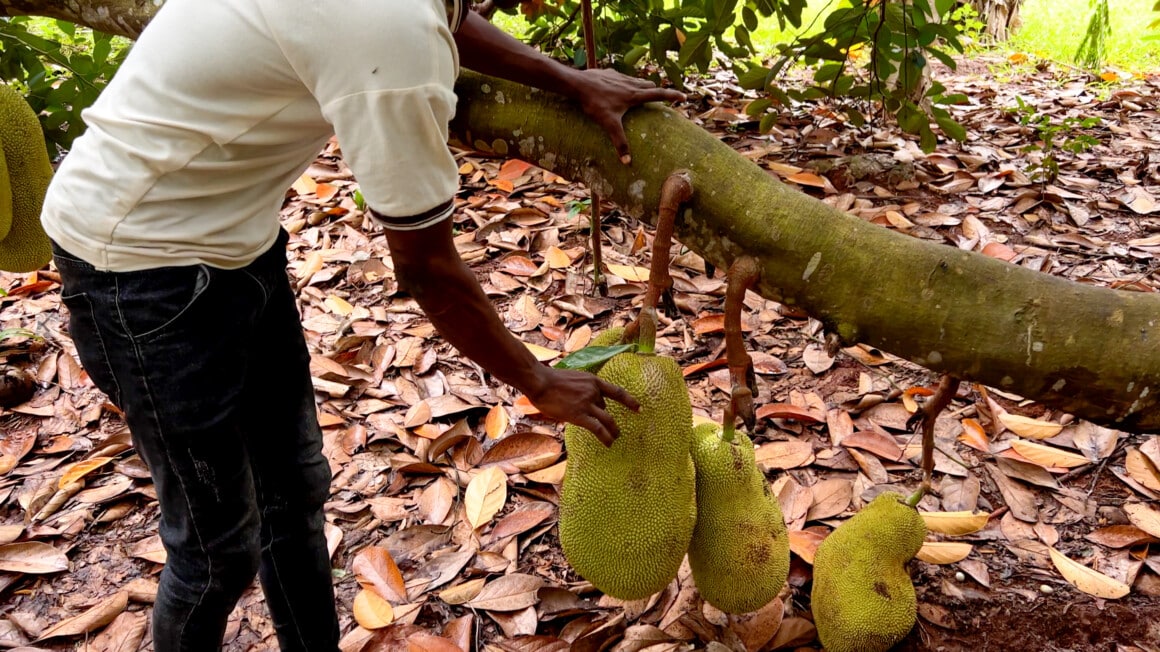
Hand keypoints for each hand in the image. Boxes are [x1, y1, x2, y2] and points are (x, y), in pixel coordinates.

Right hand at [523, 366, 640, 445]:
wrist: (540, 381)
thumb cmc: (550, 380)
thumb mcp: (573, 379)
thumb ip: (581, 389)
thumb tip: (582, 402)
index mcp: (592, 380)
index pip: (616, 391)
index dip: (629, 401)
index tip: (639, 408)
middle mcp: (593, 391)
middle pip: (606, 408)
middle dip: (608, 420)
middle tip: (616, 430)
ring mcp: (587, 403)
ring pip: (607, 420)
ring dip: (614, 431)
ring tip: (616, 438)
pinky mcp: (579, 415)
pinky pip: (598, 428)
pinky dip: (606, 437)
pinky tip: (609, 444)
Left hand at [572, 68, 684, 164]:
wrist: (578, 85)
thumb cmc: (595, 104)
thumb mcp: (608, 124)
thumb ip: (619, 142)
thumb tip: (627, 162)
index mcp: (634, 95)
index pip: (659, 94)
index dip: (672, 95)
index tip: (684, 96)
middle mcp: (630, 83)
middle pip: (650, 86)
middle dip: (656, 92)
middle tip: (660, 98)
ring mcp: (620, 76)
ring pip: (637, 80)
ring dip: (642, 87)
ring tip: (640, 95)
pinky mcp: (609, 73)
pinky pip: (622, 78)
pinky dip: (625, 83)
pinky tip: (616, 89)